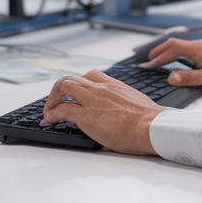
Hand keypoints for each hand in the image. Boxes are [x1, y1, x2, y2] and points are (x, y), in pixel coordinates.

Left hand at [41, 69, 161, 154]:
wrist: (153, 127)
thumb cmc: (150, 122)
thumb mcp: (137, 104)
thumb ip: (125, 104)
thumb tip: (124, 115)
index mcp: (114, 86)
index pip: (91, 75)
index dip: (79, 84)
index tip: (74, 94)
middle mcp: (101, 89)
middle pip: (72, 78)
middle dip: (59, 90)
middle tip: (56, 103)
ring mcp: (92, 101)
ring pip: (63, 87)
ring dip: (52, 99)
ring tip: (49, 112)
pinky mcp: (86, 116)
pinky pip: (61, 110)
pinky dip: (51, 115)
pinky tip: (48, 121)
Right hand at [139, 38, 201, 90]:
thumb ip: (188, 78)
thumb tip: (170, 77)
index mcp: (198, 49)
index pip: (171, 47)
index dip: (157, 55)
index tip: (146, 64)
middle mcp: (201, 46)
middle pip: (174, 46)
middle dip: (159, 54)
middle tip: (147, 63)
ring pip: (181, 49)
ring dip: (168, 56)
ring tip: (157, 64)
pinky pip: (188, 53)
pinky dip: (178, 58)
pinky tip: (177, 66)